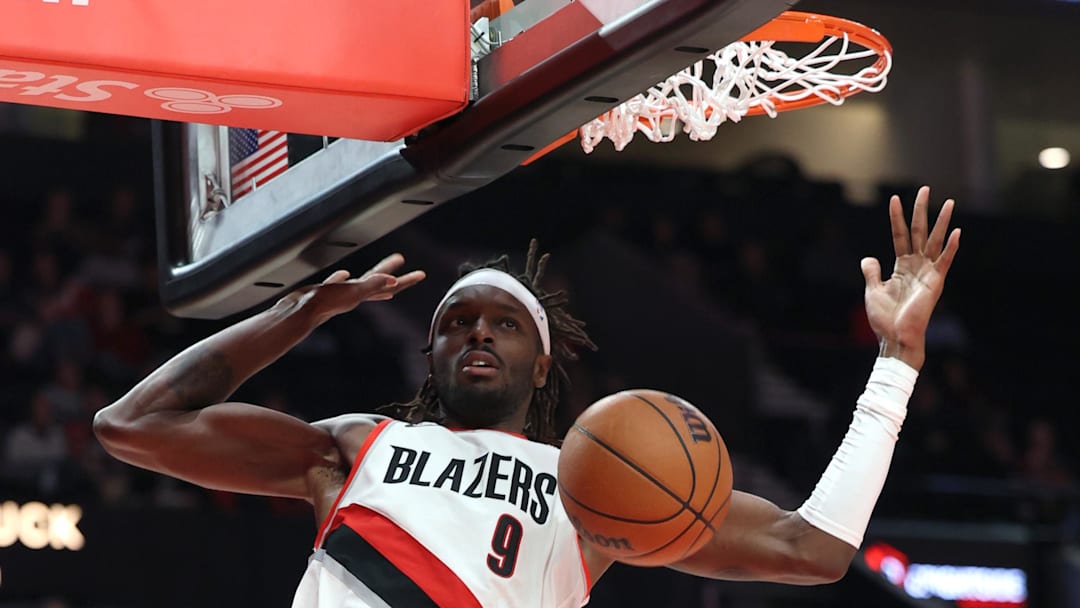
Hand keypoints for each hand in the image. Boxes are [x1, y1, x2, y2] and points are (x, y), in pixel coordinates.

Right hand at [280, 254, 425, 322]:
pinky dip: (342, 278)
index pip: (391, 286)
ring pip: (361, 284)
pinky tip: (342, 274)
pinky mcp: (325, 293)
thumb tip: (393, 282)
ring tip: (380, 273)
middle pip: (380, 283)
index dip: (407, 279)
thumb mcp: (353, 292)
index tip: (421, 274)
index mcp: (364, 293)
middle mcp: (355, 295)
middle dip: (392, 273)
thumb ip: (373, 286)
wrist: (299, 314)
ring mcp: (341, 295)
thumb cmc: (325, 304)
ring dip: (371, 278)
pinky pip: (338, 283)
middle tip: (401, 261)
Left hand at [860, 186, 960, 369]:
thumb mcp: (873, 291)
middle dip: (921, 210)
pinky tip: (956, 231)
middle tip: (925, 189)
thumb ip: (872, 272)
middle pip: (919, 232)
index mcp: (902, 266)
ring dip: (941, 221)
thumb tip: (868, 258)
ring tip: (948, 202)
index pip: (900, 235)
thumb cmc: (884, 318)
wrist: (895, 337)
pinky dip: (950, 247)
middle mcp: (917, 265)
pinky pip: (944, 261)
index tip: (894, 198)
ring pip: (935, 241)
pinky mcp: (935, 282)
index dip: (897, 217)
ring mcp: (927, 272)